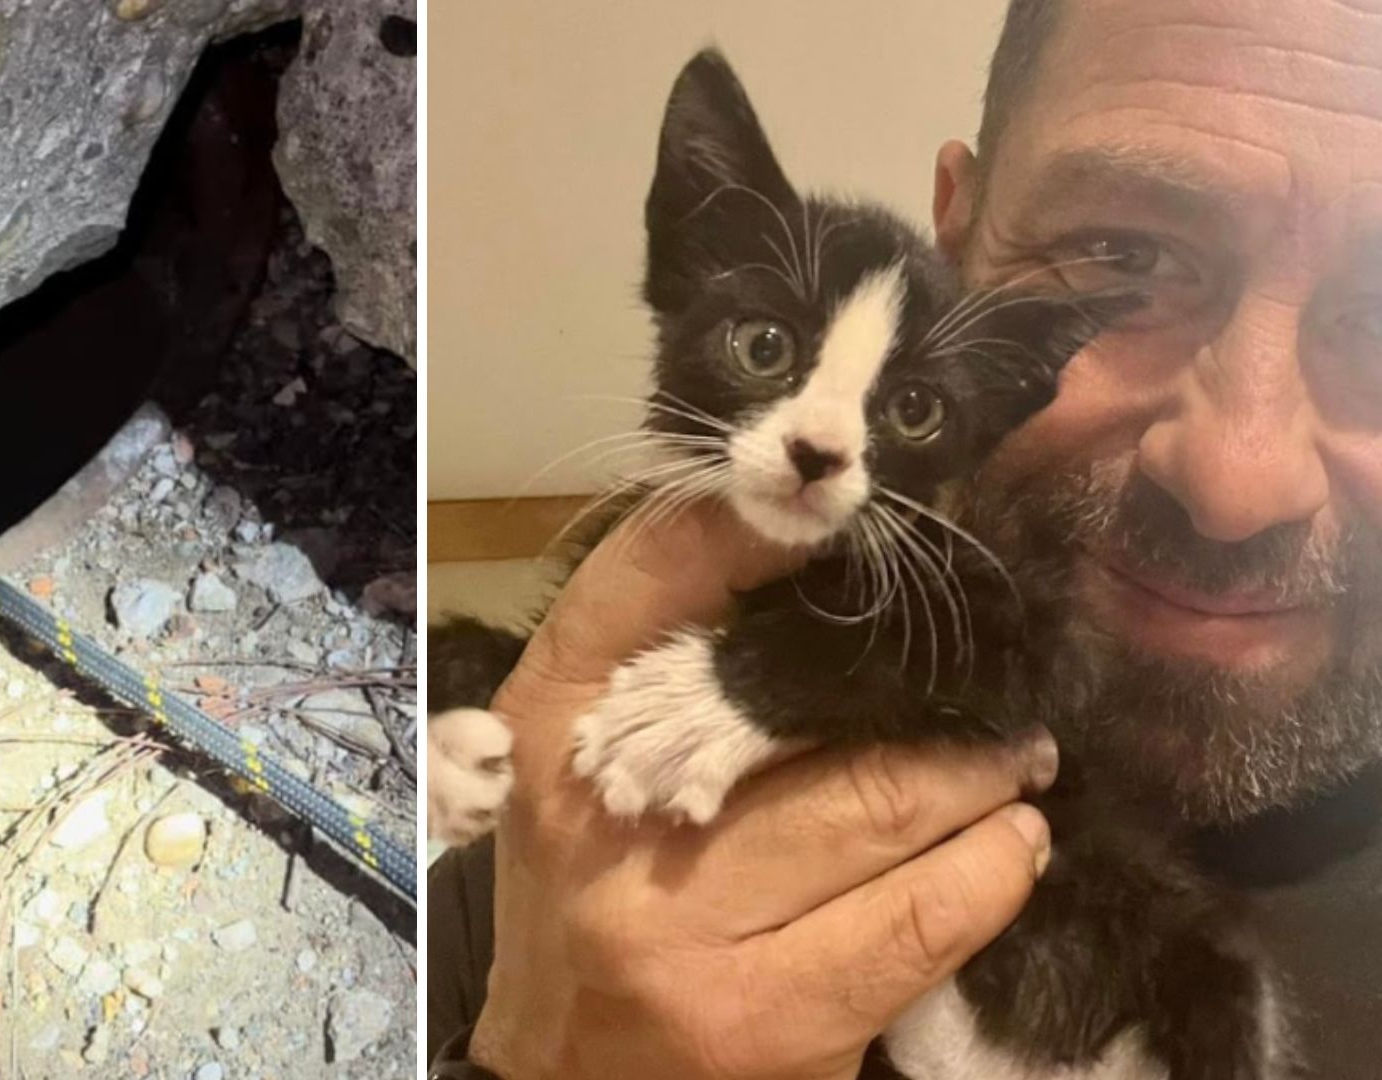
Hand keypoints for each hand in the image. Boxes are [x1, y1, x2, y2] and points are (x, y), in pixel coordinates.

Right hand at [468, 501, 1058, 1079]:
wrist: (561, 1072)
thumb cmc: (581, 891)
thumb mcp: (576, 760)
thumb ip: (656, 655)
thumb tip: (809, 548)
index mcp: (548, 727)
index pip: (646, 577)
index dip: (752, 525)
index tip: (842, 512)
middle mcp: (605, 821)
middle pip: (797, 700)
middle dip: (918, 681)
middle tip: (990, 671)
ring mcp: (687, 930)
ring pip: (880, 808)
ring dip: (978, 773)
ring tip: (1014, 757)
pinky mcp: (771, 1017)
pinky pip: (919, 921)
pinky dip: (990, 870)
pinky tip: (1012, 846)